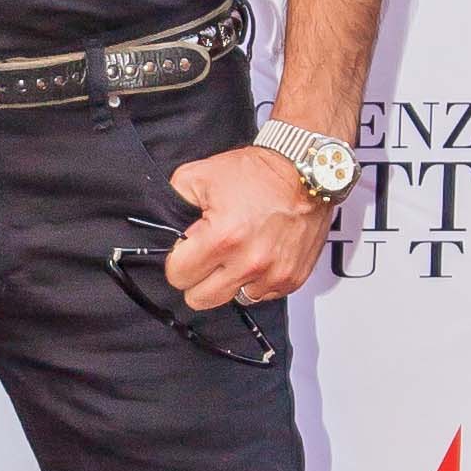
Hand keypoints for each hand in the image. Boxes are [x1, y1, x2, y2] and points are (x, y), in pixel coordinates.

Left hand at [161, 144, 336, 310]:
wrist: (306, 171)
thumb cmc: (258, 172)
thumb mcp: (200, 175)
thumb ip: (174, 201)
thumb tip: (165, 226)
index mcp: (222, 238)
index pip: (178, 276)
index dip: (177, 261)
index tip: (186, 251)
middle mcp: (249, 262)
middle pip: (201, 299)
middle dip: (197, 278)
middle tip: (207, 256)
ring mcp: (273, 274)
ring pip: (233, 299)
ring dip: (229, 281)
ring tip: (236, 252)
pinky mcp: (291, 279)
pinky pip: (261, 295)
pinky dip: (256, 280)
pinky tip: (257, 255)